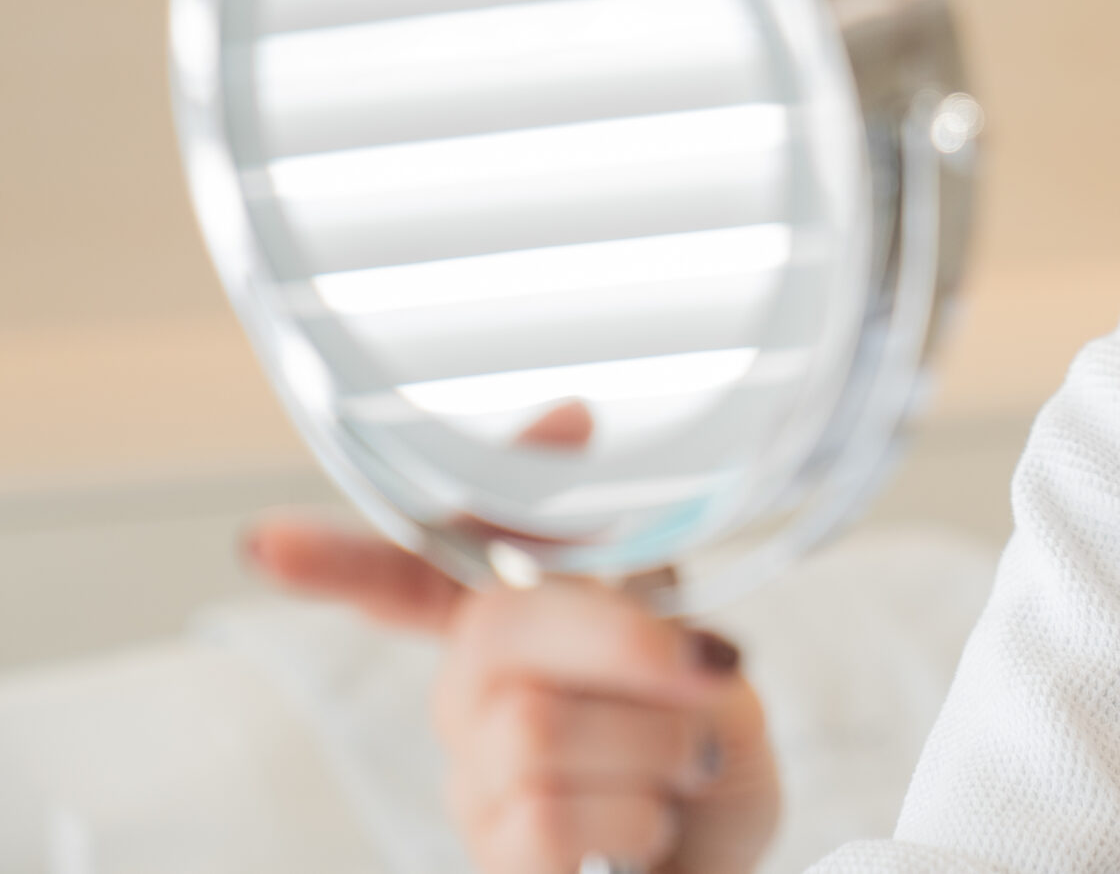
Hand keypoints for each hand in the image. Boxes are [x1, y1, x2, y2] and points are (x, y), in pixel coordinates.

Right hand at [244, 513, 780, 873]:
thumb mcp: (693, 642)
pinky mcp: (497, 859)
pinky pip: (544, 819)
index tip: (268, 543)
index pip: (409, 577)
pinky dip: (636, 816)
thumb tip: (561, 414)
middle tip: (708, 668)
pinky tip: (645, 829)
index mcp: (516, 629)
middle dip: (625, 641)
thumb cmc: (702, 754)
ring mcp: (472, 784)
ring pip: (534, 726)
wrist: (727, 863)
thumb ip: (626, 571)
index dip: (341, 556)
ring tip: (681, 768)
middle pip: (498, 631)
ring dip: (653, 744)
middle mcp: (472, 700)